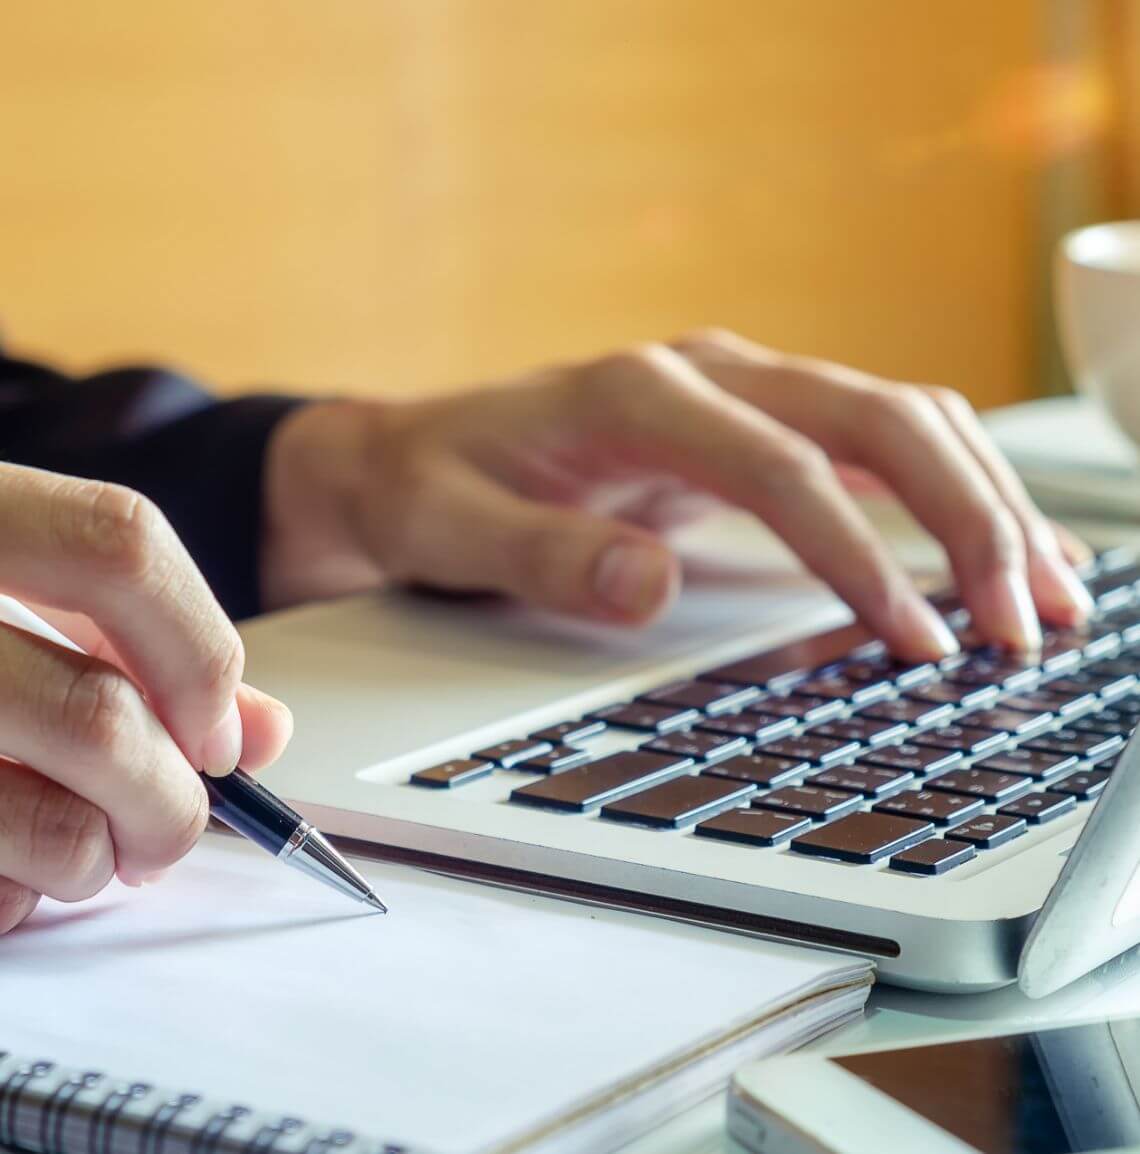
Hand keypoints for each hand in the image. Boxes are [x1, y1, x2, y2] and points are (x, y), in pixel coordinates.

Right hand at [0, 464, 293, 933]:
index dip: (199, 648)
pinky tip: (1, 868)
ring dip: (92, 859)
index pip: (120, 546)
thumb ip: (140, 645)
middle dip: (168, 800)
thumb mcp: (13, 591)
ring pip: (42, 823)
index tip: (222, 731)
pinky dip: (12, 898)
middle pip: (95, 715)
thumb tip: (263, 730)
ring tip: (85, 851)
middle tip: (171, 826)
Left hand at [262, 328, 1091, 658]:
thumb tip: (650, 584)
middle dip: (965, 517)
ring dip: (981, 499)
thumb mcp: (451, 528)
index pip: (781, 466)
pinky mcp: (751, 426)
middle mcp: (706, 375)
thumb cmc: (432, 487)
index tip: (911, 639)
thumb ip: (542, 554)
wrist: (411, 455)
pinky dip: (947, 489)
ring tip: (1045, 592)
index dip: (855, 554)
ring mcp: (737, 393)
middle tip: (1021, 621)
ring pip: (899, 418)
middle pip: (876, 417)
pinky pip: (875, 442)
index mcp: (637, 393)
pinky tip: (993, 546)